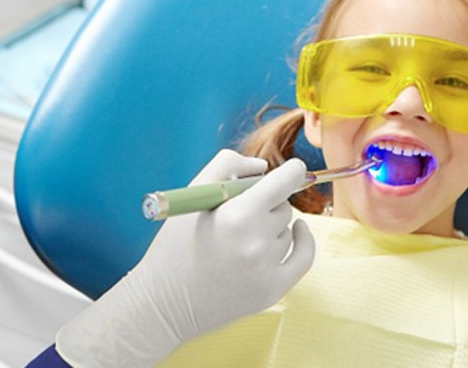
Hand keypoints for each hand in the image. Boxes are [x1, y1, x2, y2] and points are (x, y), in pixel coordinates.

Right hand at [56, 150, 315, 366]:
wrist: (163, 302)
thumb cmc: (175, 243)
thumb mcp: (193, 195)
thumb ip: (227, 166)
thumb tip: (262, 167)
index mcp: (236, 216)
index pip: (284, 183)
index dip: (291, 171)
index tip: (293, 167)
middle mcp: (256, 243)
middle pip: (283, 205)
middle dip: (266, 202)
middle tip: (239, 211)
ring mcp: (266, 270)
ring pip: (287, 229)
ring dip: (271, 226)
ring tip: (239, 237)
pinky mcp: (272, 291)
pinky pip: (304, 257)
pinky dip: (303, 240)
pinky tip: (297, 230)